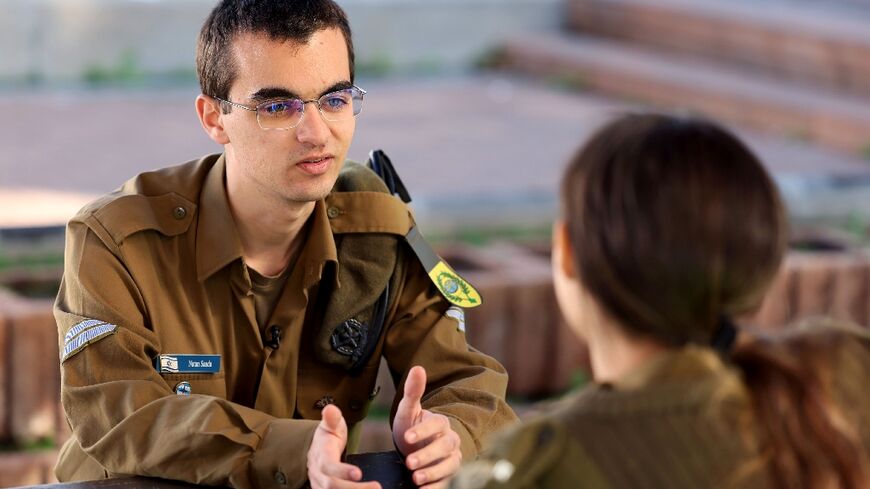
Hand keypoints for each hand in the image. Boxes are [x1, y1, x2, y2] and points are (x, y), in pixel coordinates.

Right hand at [307, 404, 380, 488]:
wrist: (315, 453)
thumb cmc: (327, 438)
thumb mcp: (330, 426)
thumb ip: (332, 418)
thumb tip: (330, 408)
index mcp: (321, 457)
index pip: (329, 467)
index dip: (342, 471)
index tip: (359, 473)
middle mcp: (319, 475)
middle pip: (332, 486)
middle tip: (377, 487)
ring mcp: (321, 486)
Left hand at [393, 366, 462, 488]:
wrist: (420, 447)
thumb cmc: (414, 427)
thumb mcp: (409, 410)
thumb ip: (413, 392)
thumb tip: (417, 367)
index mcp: (440, 422)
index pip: (436, 425)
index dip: (422, 431)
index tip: (406, 438)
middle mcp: (450, 440)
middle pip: (444, 447)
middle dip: (427, 455)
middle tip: (409, 463)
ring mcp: (452, 458)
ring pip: (448, 465)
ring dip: (433, 473)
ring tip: (416, 479)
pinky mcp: (450, 474)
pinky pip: (448, 481)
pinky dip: (438, 486)